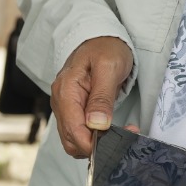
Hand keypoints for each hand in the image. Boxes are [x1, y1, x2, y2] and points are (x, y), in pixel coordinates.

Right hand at [51, 36, 133, 157]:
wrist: (100, 39)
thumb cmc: (106, 49)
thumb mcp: (109, 67)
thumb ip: (102, 97)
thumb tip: (97, 125)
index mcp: (66, 91)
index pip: (74, 130)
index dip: (94, 143)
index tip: (120, 139)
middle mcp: (60, 102)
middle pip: (70, 140)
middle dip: (96, 145)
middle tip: (125, 134)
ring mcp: (64, 107)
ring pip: (72, 140)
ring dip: (94, 143)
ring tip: (120, 132)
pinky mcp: (71, 110)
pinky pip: (77, 133)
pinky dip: (92, 138)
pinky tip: (109, 130)